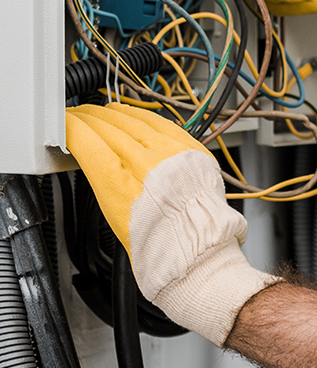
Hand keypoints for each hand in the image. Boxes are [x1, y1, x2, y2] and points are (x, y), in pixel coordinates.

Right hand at [64, 103, 278, 345]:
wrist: (200, 255)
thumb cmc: (159, 251)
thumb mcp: (116, 220)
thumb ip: (108, 185)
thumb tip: (97, 161)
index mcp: (121, 186)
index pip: (89, 143)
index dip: (74, 129)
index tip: (67, 124)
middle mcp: (147, 165)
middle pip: (111, 128)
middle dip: (92, 119)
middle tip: (80, 115)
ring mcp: (172, 155)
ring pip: (137, 122)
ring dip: (116, 115)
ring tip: (103, 112)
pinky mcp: (192, 152)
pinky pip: (164, 125)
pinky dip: (144, 118)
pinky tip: (135, 116)